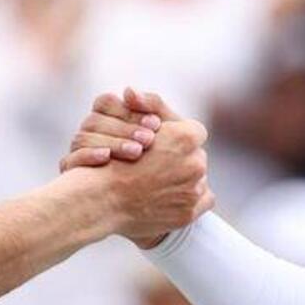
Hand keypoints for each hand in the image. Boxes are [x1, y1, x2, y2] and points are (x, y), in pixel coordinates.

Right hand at [61, 89, 164, 170]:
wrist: (149, 205)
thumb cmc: (164, 163)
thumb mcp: (169, 133)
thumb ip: (153, 107)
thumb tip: (128, 91)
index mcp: (106, 118)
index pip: (106, 103)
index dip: (128, 111)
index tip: (155, 124)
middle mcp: (88, 133)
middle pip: (95, 120)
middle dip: (125, 129)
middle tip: (149, 140)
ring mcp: (77, 153)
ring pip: (83, 138)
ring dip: (112, 142)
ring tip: (137, 152)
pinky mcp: (72, 175)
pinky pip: (71, 160)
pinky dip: (89, 156)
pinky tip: (107, 158)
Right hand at [70, 114, 211, 244]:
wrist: (101, 200)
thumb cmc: (114, 161)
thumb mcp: (134, 123)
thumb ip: (150, 106)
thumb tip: (135, 92)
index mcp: (186, 137)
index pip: (194, 132)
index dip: (177, 138)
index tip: (163, 145)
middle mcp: (196, 163)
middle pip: (196, 156)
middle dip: (181, 159)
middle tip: (159, 165)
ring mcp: (193, 190)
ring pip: (198, 179)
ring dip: (184, 179)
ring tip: (159, 183)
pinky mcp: (188, 212)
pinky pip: (202, 200)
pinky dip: (188, 199)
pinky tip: (167, 197)